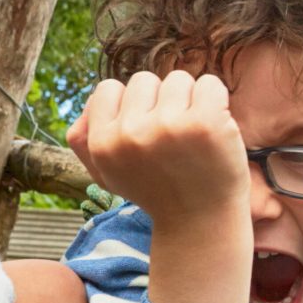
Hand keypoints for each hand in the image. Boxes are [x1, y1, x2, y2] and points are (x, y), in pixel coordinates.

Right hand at [69, 69, 250, 228]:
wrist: (201, 223)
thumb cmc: (156, 192)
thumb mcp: (107, 175)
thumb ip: (85, 142)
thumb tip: (86, 109)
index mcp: (103, 144)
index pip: (108, 89)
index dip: (129, 106)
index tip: (146, 133)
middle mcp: (131, 134)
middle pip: (144, 80)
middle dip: (160, 102)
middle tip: (172, 139)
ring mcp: (169, 126)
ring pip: (178, 80)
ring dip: (190, 101)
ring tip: (193, 137)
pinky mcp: (205, 123)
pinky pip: (210, 84)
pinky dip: (217, 101)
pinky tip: (215, 130)